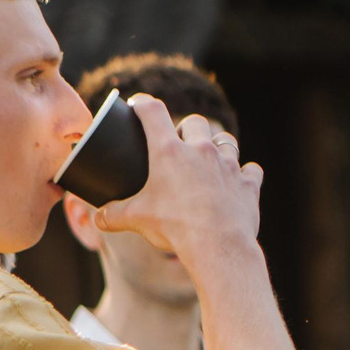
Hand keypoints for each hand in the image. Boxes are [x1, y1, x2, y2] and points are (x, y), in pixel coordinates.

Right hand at [93, 97, 262, 266]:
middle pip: (195, 121)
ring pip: (226, 140)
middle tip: (180, 142)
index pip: (152, 112)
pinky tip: (239, 182)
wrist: (218, 246)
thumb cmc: (175, 228)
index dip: (143, 103)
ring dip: (218, 146)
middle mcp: (201, 151)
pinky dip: (246, 174)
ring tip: (210, 160)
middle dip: (187, 127)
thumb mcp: (137, 219)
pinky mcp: (248, 184)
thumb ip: (114, 215)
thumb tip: (97, 219)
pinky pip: (252, 170)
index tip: (138, 105)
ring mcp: (228, 165)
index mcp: (168, 151)